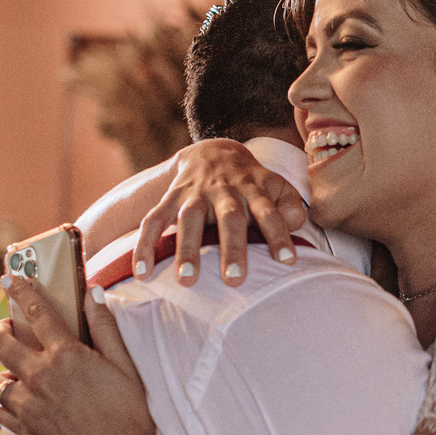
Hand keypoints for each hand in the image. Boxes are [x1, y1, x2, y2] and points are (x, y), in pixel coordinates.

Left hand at [0, 279, 156, 434]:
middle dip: (0, 329)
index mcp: (66, 356)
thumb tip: (93, 294)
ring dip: (0, 373)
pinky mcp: (24, 432)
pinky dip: (3, 407)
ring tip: (12, 373)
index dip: (22, 290)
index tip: (11, 277)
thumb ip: (106, 328)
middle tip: (7, 327)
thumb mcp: (125, 368)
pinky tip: (16, 405)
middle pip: (0, 343)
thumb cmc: (129, 417)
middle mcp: (39, 377)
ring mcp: (27, 406)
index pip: (38, 312)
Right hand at [133, 139, 307, 286]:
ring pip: (189, 219)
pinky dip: (145, 245)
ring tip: (187, 280)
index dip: (278, 234)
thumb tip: (294, 225)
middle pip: (229, 218)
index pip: (269, 212)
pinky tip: (141, 273)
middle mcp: (224, 191)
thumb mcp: (276, 186)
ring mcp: (194, 195)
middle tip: (235, 281)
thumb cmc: (251, 183)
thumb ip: (290, 205)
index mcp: (254, 189)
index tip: (287, 261)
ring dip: (187, 249)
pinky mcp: (170, 199)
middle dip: (232, 248)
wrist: (212, 153)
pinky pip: (153, 220)